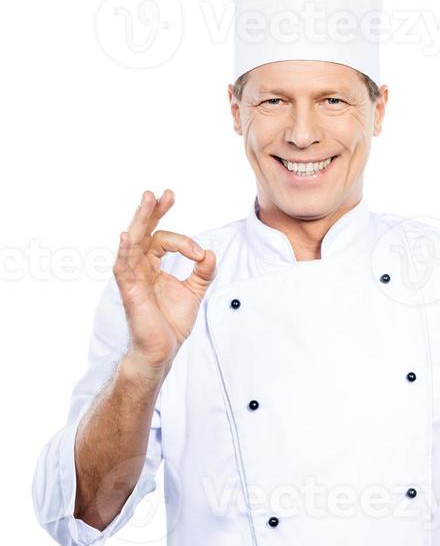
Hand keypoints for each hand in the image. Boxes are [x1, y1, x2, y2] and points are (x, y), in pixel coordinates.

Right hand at [113, 189, 216, 371]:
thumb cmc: (171, 323)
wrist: (162, 351)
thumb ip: (203, 272)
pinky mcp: (129, 290)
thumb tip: (210, 252)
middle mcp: (140, 267)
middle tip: (165, 194)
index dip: (184, 242)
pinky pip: (123, 266)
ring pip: (134, 241)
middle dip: (154, 212)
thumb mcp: (194, 292)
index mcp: (153, 265)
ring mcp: (132, 277)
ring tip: (148, 199)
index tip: (200, 254)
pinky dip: (125, 250)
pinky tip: (127, 235)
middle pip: (144, 232)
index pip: (163, 240)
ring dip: (141, 219)